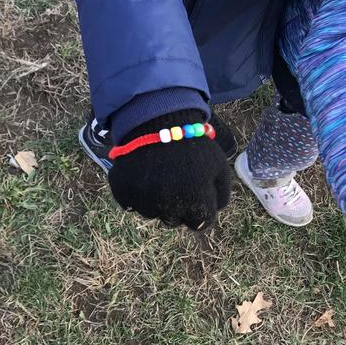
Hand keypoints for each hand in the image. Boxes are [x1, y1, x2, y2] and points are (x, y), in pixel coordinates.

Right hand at [108, 110, 230, 229]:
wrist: (157, 121)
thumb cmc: (192, 145)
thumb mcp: (219, 167)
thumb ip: (222, 195)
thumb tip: (213, 212)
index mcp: (196, 204)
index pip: (200, 223)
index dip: (200, 208)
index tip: (196, 191)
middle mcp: (168, 209)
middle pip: (174, 220)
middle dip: (177, 205)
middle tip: (175, 180)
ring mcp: (143, 203)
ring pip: (151, 213)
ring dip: (155, 200)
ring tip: (158, 174)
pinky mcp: (123, 194)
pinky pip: (130, 203)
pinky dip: (135, 192)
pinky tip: (142, 173)